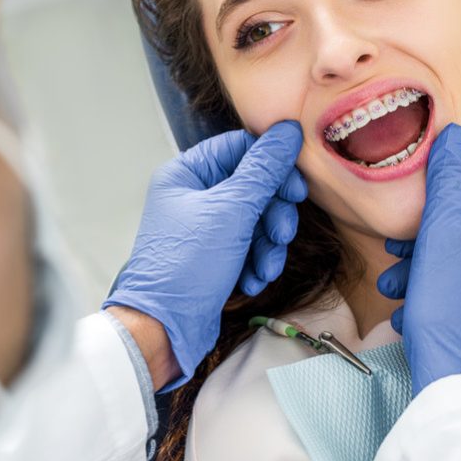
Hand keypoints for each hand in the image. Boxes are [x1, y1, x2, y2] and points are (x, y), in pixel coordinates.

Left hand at [104, 120, 305, 387]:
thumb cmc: (187, 265)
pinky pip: (247, 246)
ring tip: (265, 267)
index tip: (296, 189)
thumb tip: (288, 131)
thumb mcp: (232, 212)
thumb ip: (264, 170)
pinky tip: (252, 280)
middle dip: (273, 213)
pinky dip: (256, 261)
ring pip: (255, 219)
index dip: (273, 165)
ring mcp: (203, 227)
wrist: (163, 328)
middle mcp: (192, 196)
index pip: (240, 149)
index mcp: (186, 173)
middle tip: (282, 234)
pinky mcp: (213, 255)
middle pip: (253, 186)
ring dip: (268, 244)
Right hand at [377, 123, 460, 397]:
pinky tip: (413, 321)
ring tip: (395, 297)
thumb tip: (455, 133)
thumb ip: (446, 183)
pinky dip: (438, 311)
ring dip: (423, 283)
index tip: (398, 241)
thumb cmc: (449, 312)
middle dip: (420, 257)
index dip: (426, 223)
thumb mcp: (441, 238)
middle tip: (390, 269)